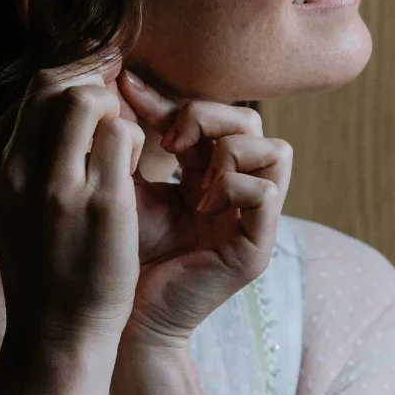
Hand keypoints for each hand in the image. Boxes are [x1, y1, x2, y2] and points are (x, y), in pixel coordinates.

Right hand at [0, 49, 146, 349]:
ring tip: (123, 141)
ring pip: (86, 99)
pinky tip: (136, 168)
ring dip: (114, 108)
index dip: (72, 77)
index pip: (30, 91)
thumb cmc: (45, 260)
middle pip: (52, 83)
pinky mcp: (99, 203)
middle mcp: (11, 169)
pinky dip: (135, 139)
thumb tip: (64, 89)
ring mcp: (54, 186)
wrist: (56, 329)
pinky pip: (122, 134)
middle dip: (92, 77)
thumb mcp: (13, 200)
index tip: (98, 81)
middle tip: (118, 88)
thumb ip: (27, 148)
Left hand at [113, 69, 292, 351]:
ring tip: (191, 178)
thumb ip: (131, 138)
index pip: (210, 114)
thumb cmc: (119, 251)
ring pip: (275, 150)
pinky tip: (198, 205)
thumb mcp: (124, 182)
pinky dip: (234, 187)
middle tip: (171, 140)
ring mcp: (253, 220)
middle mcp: (236, 191)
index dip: (175, 99)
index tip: (130, 90)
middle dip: (208, 116)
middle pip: (250, 122)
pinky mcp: (257, 247)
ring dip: (229, 151)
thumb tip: (121, 79)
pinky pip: (268, 192)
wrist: (120, 315)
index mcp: (207, 173)